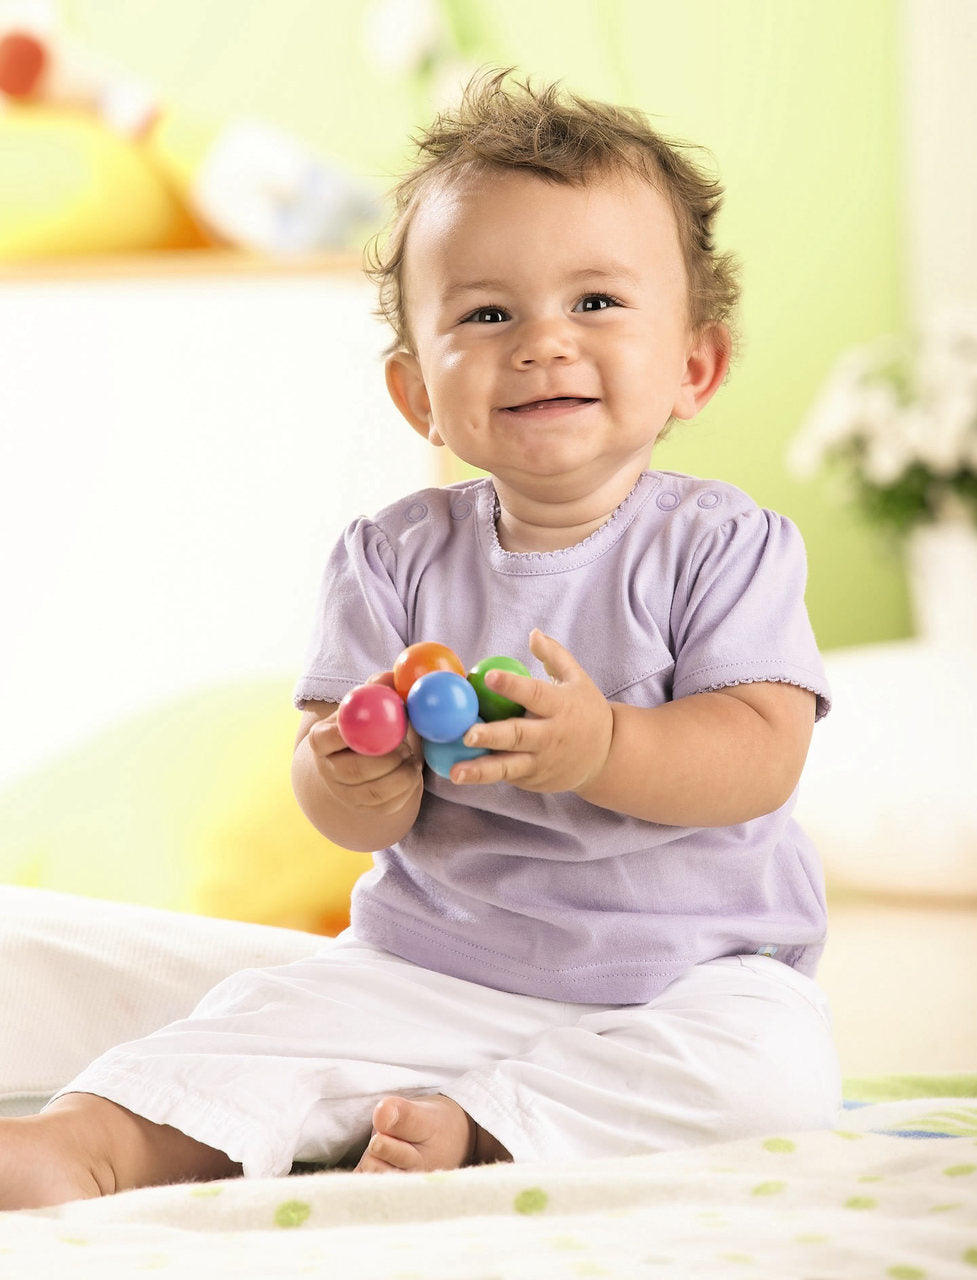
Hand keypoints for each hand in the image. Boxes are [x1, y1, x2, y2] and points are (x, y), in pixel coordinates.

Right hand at [306, 672, 422, 818]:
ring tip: (412, 758)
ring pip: (373, 792)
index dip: (357, 734)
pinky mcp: (364, 809)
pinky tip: (412, 773)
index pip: (328, 738)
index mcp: (320, 738)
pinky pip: (387, 805)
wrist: (367, 752)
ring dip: (401, 776)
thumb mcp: (371, 700)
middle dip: (386, 760)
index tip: (384, 727)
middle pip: (354, 770)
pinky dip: (406, 790)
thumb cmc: (370, 720)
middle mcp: (327, 769)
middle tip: (407, 748)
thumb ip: (380, 687)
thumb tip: (392, 677)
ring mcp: (344, 793)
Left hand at [453, 630, 613, 793]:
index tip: (488, 677)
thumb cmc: (584, 709)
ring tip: (455, 772)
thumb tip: (533, 632)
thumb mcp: (576, 678)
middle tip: (466, 734)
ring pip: (509, 766)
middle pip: (519, 735)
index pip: (535, 693)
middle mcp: (551, 736)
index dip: (512, 685)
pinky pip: (507, 775)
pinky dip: (485, 776)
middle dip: (492, 736)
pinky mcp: (533, 780)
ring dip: (481, 770)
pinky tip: (461, 774)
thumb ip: (554, 655)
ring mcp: (542, 762)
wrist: (606, 755)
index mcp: (561, 706)